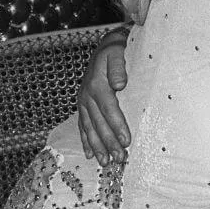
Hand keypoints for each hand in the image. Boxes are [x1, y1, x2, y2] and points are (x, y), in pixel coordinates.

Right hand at [77, 29, 130, 164]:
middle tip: (120, 158)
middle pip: (99, 123)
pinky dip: (86, 140)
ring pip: (89, 128)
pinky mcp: (83, 105)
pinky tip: (90, 154)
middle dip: (109, 142)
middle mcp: (87, 95)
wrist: (105, 46)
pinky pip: (82, 125)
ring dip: (97, 146)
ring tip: (105, 162)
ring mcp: (83, 101)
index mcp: (97, 84)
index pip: (109, 109)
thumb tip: (120, 85)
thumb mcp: (117, 51)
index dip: (117, 125)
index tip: (127, 141)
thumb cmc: (115, 49)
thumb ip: (119, 67)